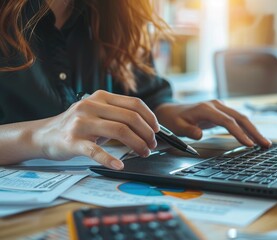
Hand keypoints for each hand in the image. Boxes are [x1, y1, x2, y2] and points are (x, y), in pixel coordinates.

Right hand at [33, 90, 158, 169]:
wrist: (44, 134)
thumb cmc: (77, 125)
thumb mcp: (97, 112)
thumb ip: (118, 114)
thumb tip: (148, 126)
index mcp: (101, 97)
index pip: (134, 104)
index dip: (150, 118)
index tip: (157, 130)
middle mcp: (91, 106)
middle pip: (130, 118)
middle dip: (147, 133)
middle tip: (151, 145)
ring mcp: (81, 123)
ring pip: (119, 131)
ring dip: (137, 144)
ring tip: (143, 153)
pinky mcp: (73, 141)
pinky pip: (95, 151)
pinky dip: (110, 159)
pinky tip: (119, 165)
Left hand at [154, 100, 270, 147]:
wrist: (171, 110)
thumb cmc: (174, 120)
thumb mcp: (177, 126)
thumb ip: (188, 130)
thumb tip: (199, 135)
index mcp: (206, 108)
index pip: (227, 121)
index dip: (239, 133)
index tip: (249, 144)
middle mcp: (216, 105)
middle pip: (240, 117)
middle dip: (254, 131)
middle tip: (265, 144)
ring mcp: (220, 107)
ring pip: (241, 117)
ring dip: (254, 130)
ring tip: (265, 143)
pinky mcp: (222, 111)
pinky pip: (237, 119)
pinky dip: (247, 128)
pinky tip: (255, 137)